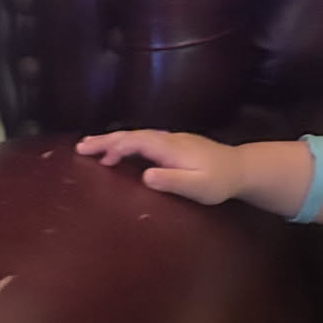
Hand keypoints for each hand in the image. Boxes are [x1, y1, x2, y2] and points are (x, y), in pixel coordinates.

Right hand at [74, 129, 242, 204]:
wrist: (242, 168)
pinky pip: (145, 140)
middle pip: (132, 135)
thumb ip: (172, 181)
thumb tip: (145, 175)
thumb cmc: (220, 181)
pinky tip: (120, 152)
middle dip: (105, 139)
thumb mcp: (198, 186)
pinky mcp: (176, 145)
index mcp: (170, 148)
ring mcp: (173, 140)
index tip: (89, 152)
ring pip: (138, 136)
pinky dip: (128, 143)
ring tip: (92, 148)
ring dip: (114, 140)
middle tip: (80, 146)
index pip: (135, 141)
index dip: (111, 145)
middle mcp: (169, 139)